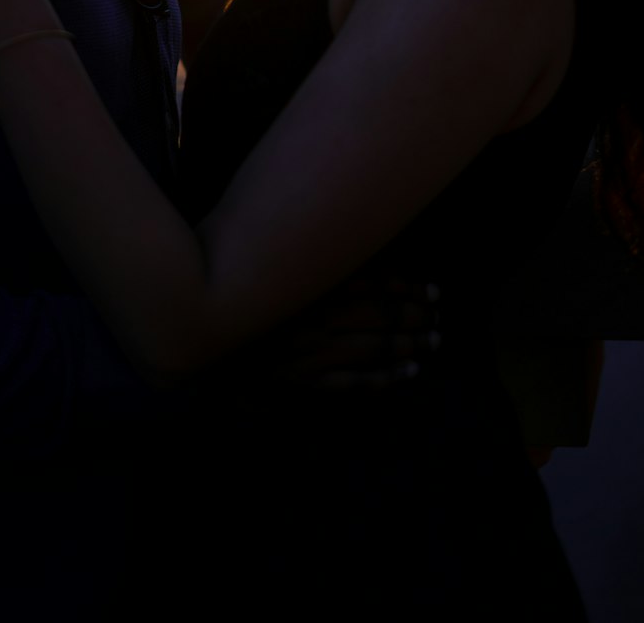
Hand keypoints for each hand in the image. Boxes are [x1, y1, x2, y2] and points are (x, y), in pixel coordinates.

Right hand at [250, 273, 441, 391]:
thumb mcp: (285, 264)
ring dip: (410, 345)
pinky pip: (355, 383)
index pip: (378, 286)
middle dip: (416, 317)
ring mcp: (313, 350)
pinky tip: (409, 372)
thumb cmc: (246, 288)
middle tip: (437, 318)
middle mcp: (318, 315)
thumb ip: (324, 259)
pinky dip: (386, 378)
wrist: (206, 331)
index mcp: (315, 284)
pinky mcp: (305, 380)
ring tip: (433, 341)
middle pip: (382, 316)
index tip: (433, 292)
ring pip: (374, 348)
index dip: (411, 290)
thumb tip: (374, 259)